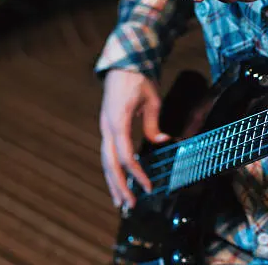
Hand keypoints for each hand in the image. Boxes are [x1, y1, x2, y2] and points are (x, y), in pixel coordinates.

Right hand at [99, 69, 169, 207]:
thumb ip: (154, 124)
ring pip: (106, 161)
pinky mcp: (108, 127)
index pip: (126, 154)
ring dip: (112, 182)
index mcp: (118, 121)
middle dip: (119, 186)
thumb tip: (162, 142)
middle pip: (111, 164)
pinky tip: (118, 181)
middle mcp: (107, 127)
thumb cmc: (139, 79)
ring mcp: (105, 128)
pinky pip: (109, 152)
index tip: (149, 185)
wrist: (123, 63)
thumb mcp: (152, 99)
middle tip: (130, 205)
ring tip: (120, 201)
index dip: (136, 172)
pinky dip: (113, 169)